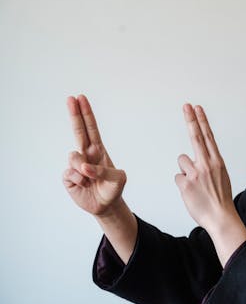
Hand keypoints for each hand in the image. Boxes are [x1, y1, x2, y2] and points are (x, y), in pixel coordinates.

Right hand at [62, 95, 126, 216]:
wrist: (106, 205)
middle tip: (70, 98)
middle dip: (74, 114)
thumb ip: (103, 171)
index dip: (86, 114)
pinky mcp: (68, 177)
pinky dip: (78, 180)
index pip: (91, 128)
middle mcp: (86, 154)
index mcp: (98, 150)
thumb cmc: (113, 188)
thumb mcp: (118, 179)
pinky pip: (69, 174)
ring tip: (90, 179)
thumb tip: (84, 168)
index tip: (80, 98)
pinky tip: (84, 185)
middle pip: (78, 130)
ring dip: (83, 168)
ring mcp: (76, 165)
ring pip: (74, 157)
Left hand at [175, 104, 237, 230]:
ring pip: (182, 161)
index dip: (201, 121)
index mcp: (217, 162)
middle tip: (186, 105)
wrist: (221, 218)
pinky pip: (178, 177)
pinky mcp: (186, 184)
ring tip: (196, 185)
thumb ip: (208, 165)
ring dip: (185, 171)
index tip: (197, 108)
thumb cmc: (220, 199)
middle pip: (196, 136)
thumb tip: (192, 160)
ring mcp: (196, 173)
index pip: (208, 136)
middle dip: (191, 119)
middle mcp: (207, 164)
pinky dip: (182, 184)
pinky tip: (191, 193)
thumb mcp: (220, 177)